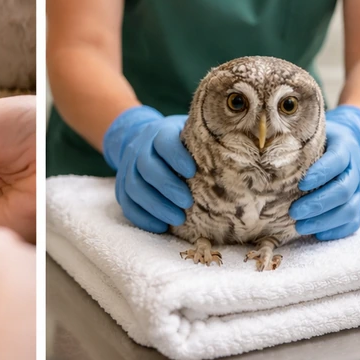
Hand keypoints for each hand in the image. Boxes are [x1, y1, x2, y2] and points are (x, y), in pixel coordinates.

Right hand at [103, 105, 195, 232]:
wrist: (145, 142)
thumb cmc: (181, 143)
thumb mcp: (191, 135)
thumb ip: (205, 145)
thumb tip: (237, 161)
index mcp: (159, 132)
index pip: (163, 141)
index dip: (176, 156)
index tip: (192, 172)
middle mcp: (140, 148)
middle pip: (146, 166)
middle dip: (167, 186)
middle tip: (187, 203)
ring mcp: (127, 168)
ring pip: (134, 187)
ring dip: (155, 205)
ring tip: (178, 219)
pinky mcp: (122, 187)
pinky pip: (126, 204)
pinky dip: (142, 217)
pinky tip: (161, 226)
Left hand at [289, 105, 359, 240]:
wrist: (351, 144)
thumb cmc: (323, 142)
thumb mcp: (314, 134)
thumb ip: (299, 142)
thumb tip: (265, 150)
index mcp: (345, 147)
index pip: (337, 160)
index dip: (321, 173)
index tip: (300, 184)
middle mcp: (356, 169)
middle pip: (343, 190)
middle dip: (317, 204)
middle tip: (294, 212)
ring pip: (350, 209)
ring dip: (324, 221)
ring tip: (300, 227)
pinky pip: (354, 222)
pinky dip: (336, 231)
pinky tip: (317, 234)